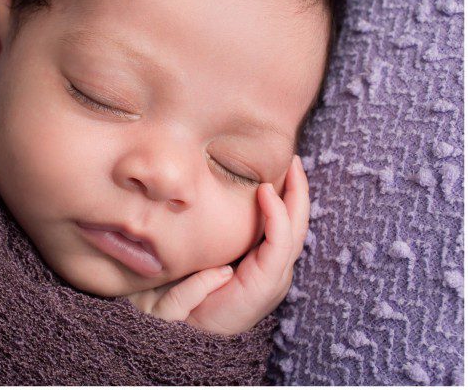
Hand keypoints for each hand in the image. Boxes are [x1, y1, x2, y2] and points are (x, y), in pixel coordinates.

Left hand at [126, 155, 309, 334]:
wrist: (189, 330)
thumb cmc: (193, 290)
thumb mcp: (207, 256)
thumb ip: (218, 236)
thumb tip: (209, 199)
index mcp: (263, 261)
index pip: (284, 223)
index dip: (287, 195)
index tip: (285, 166)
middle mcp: (275, 267)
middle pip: (297, 222)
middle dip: (299, 190)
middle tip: (296, 159)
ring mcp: (275, 274)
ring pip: (295, 229)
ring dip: (294, 196)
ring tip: (292, 169)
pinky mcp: (267, 281)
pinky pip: (279, 242)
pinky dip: (276, 216)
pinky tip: (267, 194)